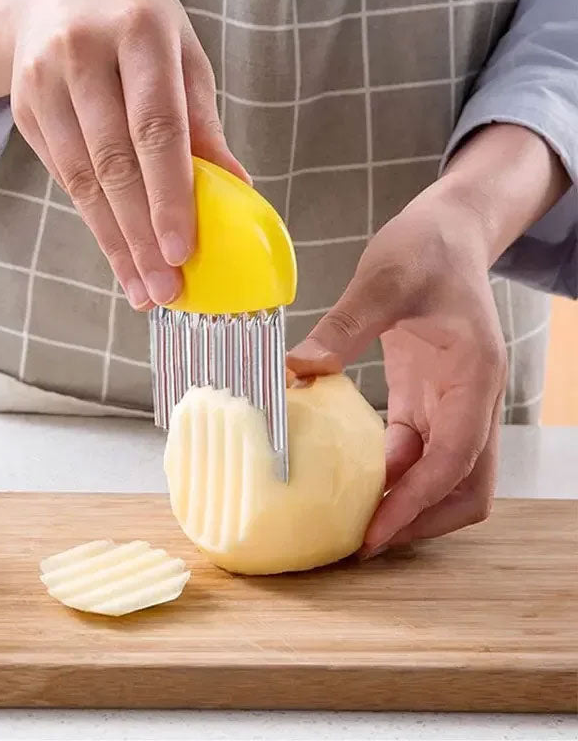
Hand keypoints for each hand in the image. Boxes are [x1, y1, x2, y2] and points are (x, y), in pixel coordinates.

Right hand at [0, 0, 246, 308]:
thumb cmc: (133, 27)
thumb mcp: (180, 55)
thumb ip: (202, 121)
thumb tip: (234, 188)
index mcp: (139, 31)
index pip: (156, 126)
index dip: (169, 195)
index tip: (183, 250)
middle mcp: (83, 53)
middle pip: (114, 162)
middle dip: (141, 236)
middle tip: (165, 288)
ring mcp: (44, 81)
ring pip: (82, 180)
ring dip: (116, 244)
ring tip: (144, 288)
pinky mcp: (25, 110)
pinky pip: (63, 181)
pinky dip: (95, 225)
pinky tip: (119, 257)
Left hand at [286, 124, 567, 553]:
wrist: (446, 233)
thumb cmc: (426, 249)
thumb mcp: (385, 279)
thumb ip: (347, 324)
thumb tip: (301, 369)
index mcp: (474, 376)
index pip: (457, 460)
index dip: (417, 503)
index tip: (374, 534)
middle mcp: (471, 400)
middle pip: (463, 487)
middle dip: (420, 521)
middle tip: (361, 542)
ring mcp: (450, 403)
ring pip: (439, 477)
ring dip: (403, 504)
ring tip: (349, 522)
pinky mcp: (424, 400)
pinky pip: (411, 453)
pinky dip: (386, 475)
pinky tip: (345, 478)